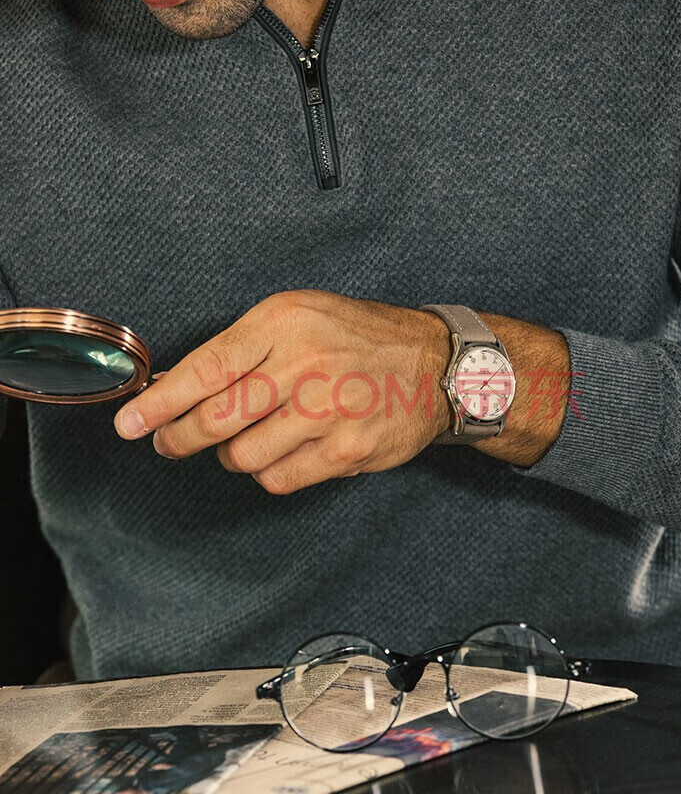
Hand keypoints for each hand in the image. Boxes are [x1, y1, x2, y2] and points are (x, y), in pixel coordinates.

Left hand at [113, 290, 451, 493]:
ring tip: (248, 440)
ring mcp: (327, 411)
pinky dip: (268, 473)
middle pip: (215, 419)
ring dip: (233, 455)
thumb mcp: (303, 315)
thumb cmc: (362, 338)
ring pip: (242, 456)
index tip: (130, 424)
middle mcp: (304, 364)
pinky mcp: (345, 450)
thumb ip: (247, 346)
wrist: (436, 365)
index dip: (160, 402)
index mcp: (284, 323)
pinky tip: (282, 453)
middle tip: (170, 442)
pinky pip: (279, 478)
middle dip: (179, 438)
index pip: (206, 368)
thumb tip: (185, 386)